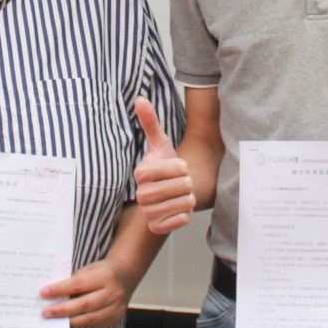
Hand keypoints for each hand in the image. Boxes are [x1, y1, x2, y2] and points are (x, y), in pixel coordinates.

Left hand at [41, 258, 139, 327]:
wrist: (125, 276)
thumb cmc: (103, 271)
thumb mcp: (90, 269)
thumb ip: (75, 280)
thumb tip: (54, 295)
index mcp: (105, 276)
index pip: (78, 284)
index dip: (60, 290)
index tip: (43, 293)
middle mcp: (113, 293)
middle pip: (84, 305)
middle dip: (62, 310)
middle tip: (46, 312)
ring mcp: (116, 308)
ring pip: (89, 318)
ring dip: (69, 320)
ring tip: (54, 320)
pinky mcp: (116, 318)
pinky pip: (95, 324)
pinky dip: (81, 323)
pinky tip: (69, 322)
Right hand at [131, 98, 192, 233]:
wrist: (166, 191)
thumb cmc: (164, 165)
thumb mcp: (160, 143)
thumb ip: (150, 122)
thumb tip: (140, 99)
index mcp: (141, 172)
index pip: (175, 168)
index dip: (182, 166)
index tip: (177, 166)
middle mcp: (141, 194)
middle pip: (181, 187)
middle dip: (187, 183)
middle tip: (181, 182)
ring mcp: (148, 212)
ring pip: (183, 204)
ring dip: (187, 198)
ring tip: (179, 194)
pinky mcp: (157, 227)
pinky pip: (180, 220)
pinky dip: (184, 214)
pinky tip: (177, 208)